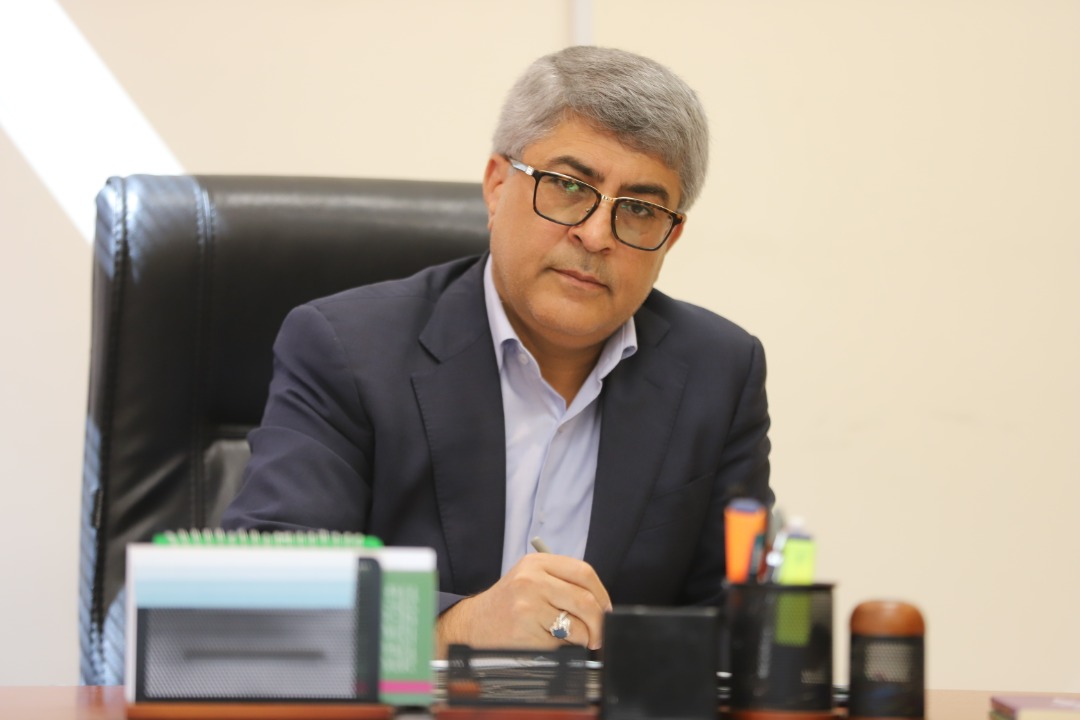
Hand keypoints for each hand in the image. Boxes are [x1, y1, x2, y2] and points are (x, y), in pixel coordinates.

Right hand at [436, 553, 610, 656]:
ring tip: (569, 639)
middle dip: (599, 622)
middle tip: (598, 635)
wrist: (474, 624)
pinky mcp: (525, 631)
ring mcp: (527, 606)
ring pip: (576, 626)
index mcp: (536, 563)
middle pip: (584, 600)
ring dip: (581, 638)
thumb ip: (562, 583)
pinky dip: (560, 649)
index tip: (606, 609)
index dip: (601, 594)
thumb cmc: (509, 603)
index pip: (584, 572)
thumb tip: (602, 606)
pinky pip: (559, 645)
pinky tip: (544, 642)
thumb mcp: (531, 580)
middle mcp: (531, 580)